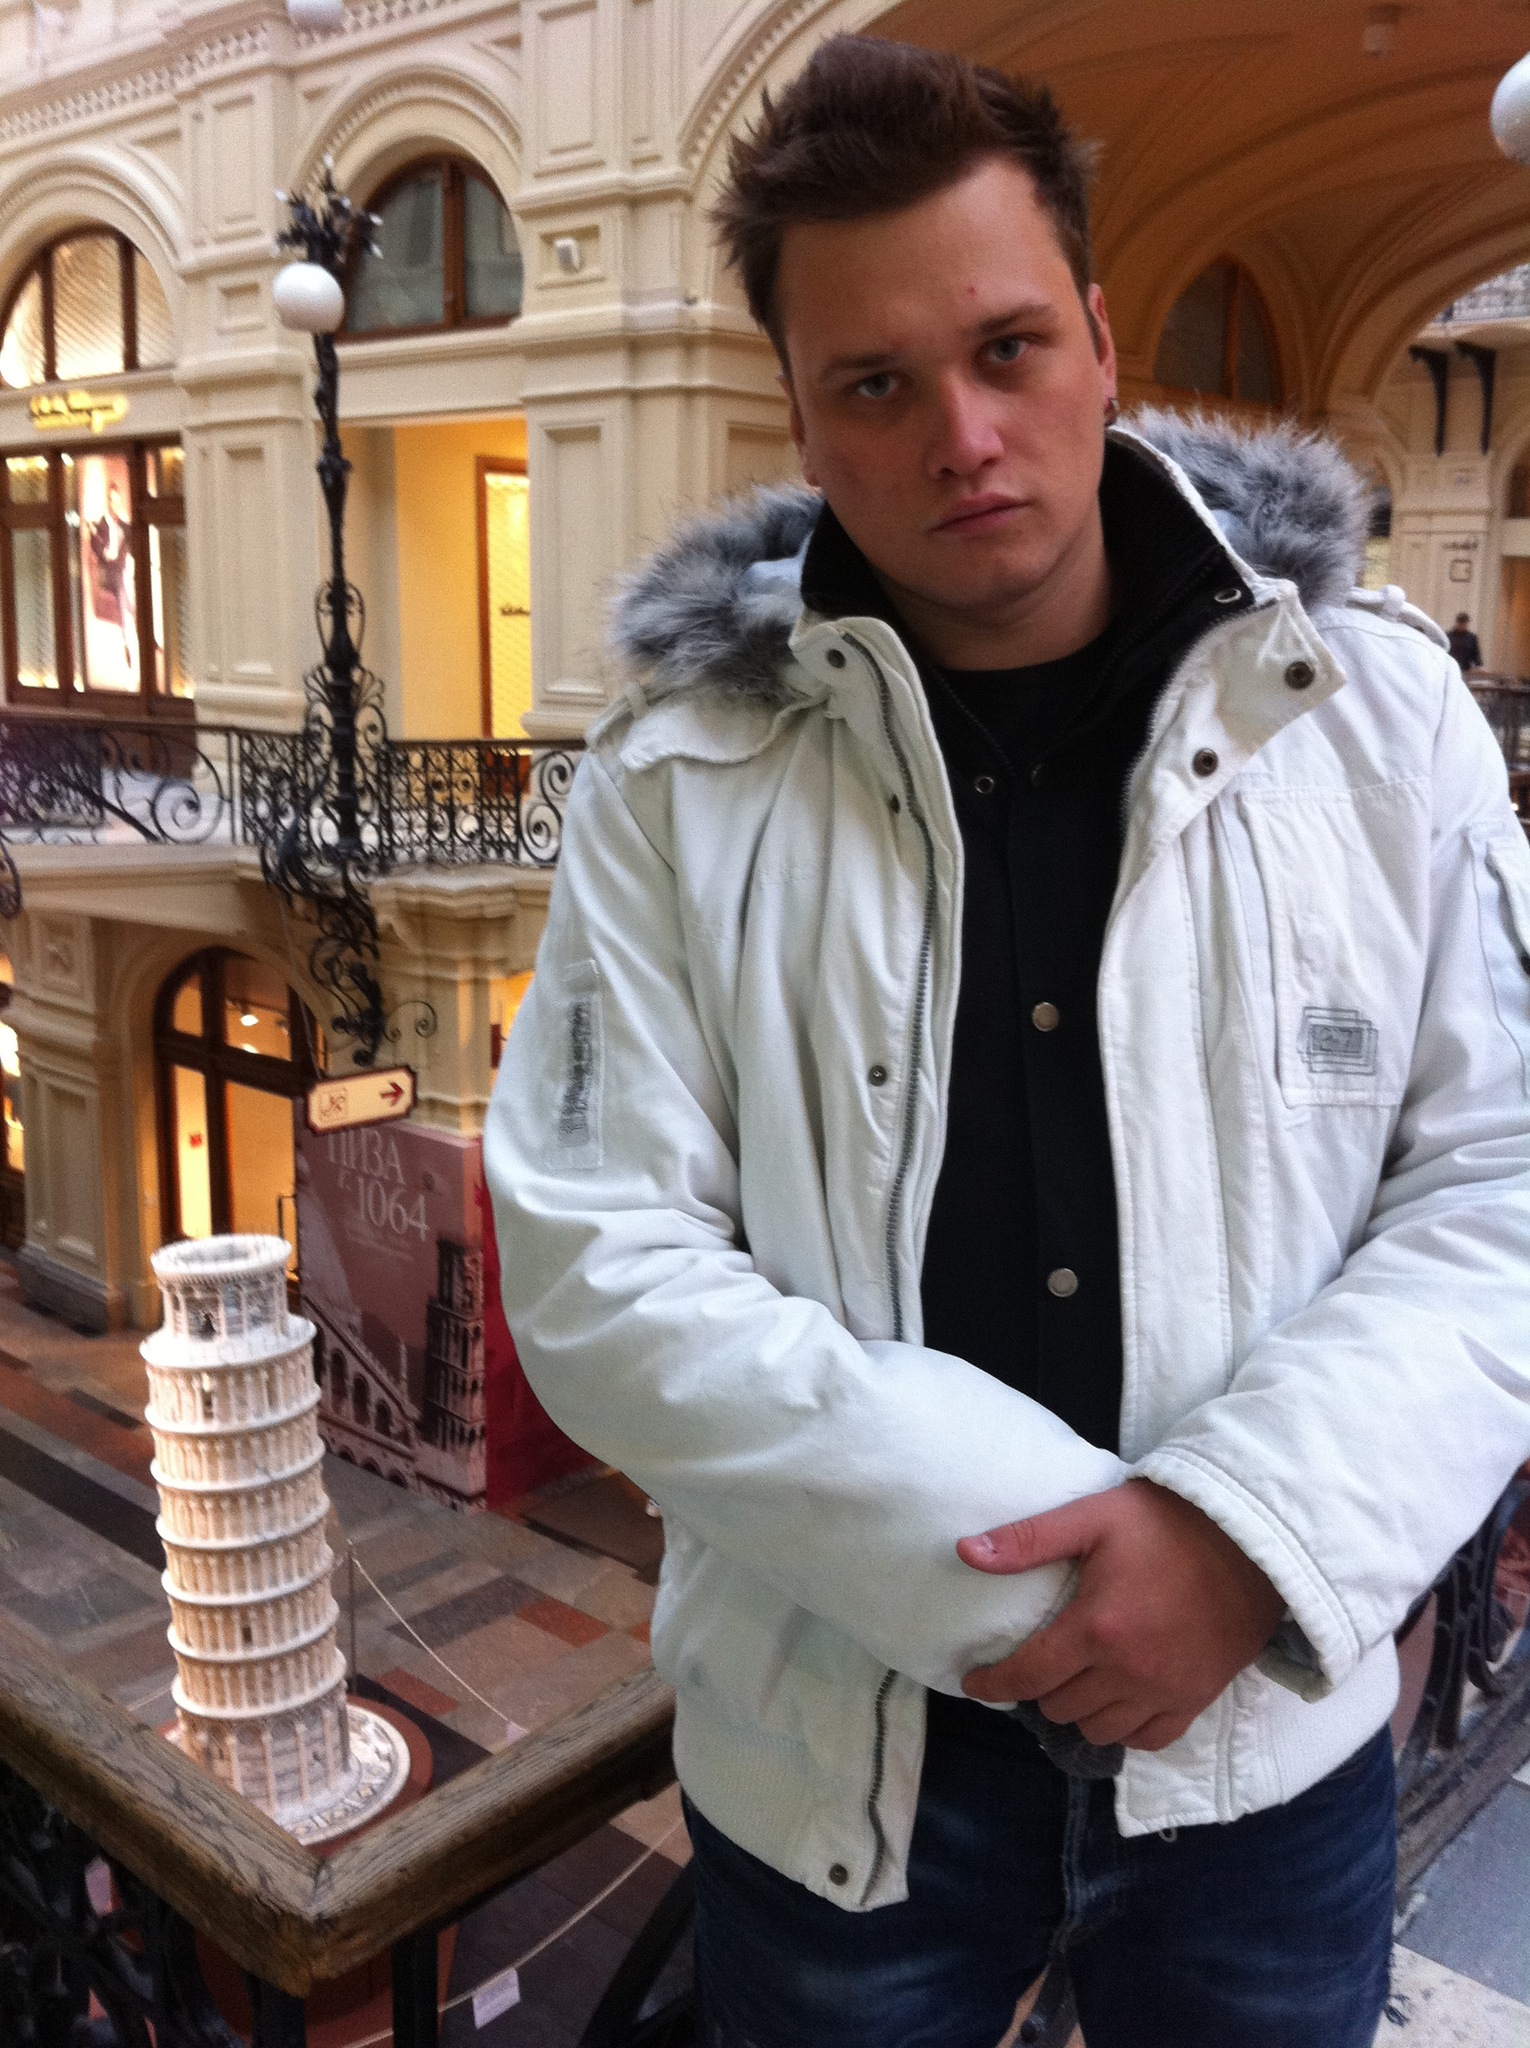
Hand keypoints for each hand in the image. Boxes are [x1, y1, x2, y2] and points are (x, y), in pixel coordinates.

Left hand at [956, 1480, 1284, 1751]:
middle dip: (1038, 1689)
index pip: (1028, 1675)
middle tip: (1036, 1665)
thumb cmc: (1167, 1523)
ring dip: (1078, 1711)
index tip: (974, 1684)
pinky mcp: (1197, 1699)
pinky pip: (1149, 1739)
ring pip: (1100, 1730)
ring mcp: (1165, 1691)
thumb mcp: (1093, 1517)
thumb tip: (965, 1552)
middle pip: (1060, 1706)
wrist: (1251, 1542)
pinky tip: (1116, 1704)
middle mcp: (1128, 1671)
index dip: (993, 1685)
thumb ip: (1029, 1539)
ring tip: (1073, 1683)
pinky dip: (1125, 1728)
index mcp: (1096, 1628)